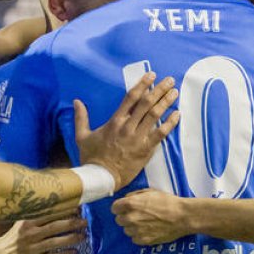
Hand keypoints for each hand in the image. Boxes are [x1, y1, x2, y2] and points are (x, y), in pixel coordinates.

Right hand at [0, 214, 87, 253]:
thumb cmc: (16, 237)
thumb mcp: (22, 222)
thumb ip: (37, 216)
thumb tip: (59, 206)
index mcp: (28, 222)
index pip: (49, 214)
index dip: (65, 211)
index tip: (79, 210)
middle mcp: (30, 234)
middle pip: (55, 227)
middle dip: (72, 224)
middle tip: (85, 222)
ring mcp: (32, 249)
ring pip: (55, 242)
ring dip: (71, 239)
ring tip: (83, 236)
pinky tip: (74, 251)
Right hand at [75, 72, 179, 189]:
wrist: (101, 178)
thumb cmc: (91, 157)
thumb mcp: (82, 136)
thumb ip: (81, 117)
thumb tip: (76, 101)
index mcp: (115, 121)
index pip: (131, 97)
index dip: (142, 84)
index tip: (151, 75)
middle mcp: (128, 126)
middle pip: (146, 103)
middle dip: (159, 89)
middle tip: (169, 80)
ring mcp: (138, 138)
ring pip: (155, 115)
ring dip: (166, 102)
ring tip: (174, 92)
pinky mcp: (146, 149)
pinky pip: (161, 134)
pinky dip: (170, 123)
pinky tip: (177, 115)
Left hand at [112, 189, 188, 245]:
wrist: (182, 216)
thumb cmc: (167, 202)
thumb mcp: (150, 192)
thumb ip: (134, 196)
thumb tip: (126, 200)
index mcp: (130, 204)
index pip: (114, 208)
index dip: (120, 207)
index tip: (126, 208)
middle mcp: (130, 218)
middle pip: (119, 220)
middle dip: (126, 217)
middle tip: (138, 215)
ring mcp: (136, 231)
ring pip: (126, 230)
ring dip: (132, 227)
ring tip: (145, 223)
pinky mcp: (143, 241)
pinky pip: (134, 239)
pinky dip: (139, 235)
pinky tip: (148, 230)